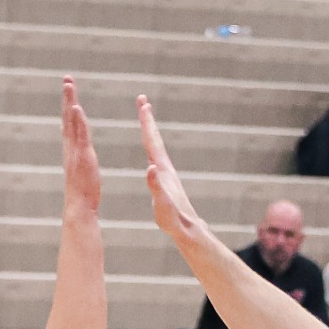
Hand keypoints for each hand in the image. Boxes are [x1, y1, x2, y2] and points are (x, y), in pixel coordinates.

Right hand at [59, 77, 100, 214]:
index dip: (69, 105)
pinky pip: (79, 135)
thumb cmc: (84, 194)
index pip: (70, 123)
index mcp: (72, 149)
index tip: (69, 89)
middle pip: (67, 117)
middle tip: (67, 78)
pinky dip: (77, 120)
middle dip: (67, 97)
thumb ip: (81, 161)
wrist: (80, 208)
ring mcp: (75, 151)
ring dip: (69, 102)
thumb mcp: (83, 171)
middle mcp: (70, 147)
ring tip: (68, 85)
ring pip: (71, 122)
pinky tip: (76, 107)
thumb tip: (80, 154)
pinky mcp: (82, 156)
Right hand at [137, 94, 205, 246]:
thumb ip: (156, 186)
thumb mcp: (162, 204)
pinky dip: (150, 148)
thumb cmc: (173, 219)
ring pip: (155, 147)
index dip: (146, 122)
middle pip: (154, 138)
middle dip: (147, 119)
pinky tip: (148, 151)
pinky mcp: (164, 181)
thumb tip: (150, 168)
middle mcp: (164, 167)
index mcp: (162, 169)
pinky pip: (155, 158)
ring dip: (149, 131)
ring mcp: (165, 173)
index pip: (152, 141)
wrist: (187, 228)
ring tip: (144, 119)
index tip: (143, 103)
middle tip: (142, 100)